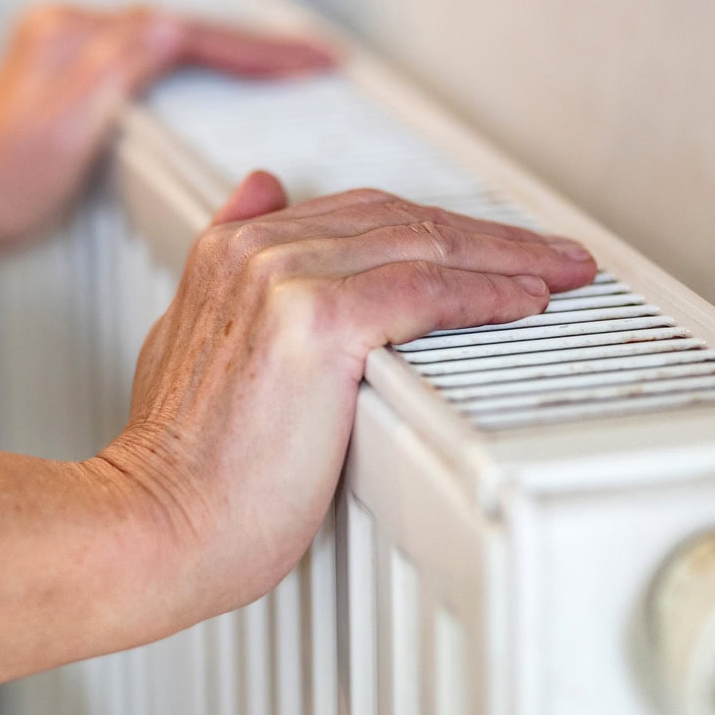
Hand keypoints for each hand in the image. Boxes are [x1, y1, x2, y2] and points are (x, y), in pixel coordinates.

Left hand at [0, 1, 333, 260]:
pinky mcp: (74, 74)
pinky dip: (193, 61)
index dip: (253, 47)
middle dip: (253, 42)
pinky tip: (215, 72)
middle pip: (185, 27)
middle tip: (313, 58)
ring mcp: (72, 50)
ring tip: (281, 63)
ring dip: (228, 48)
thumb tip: (168, 25)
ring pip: (170, 37)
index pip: (185, 31)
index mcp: (76, 36)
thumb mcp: (62, 128)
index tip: (307, 58)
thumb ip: (116, 69)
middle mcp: (73, 31)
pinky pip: (150, 54)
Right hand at [92, 172, 597, 618]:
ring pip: (425, 244)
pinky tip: (526, 301)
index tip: (489, 244)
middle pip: (401, 218)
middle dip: (486, 233)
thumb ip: (230, 270)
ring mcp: (286, 280)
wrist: (154, 520)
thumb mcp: (188, 336)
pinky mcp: (317, 322)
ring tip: (561, 271)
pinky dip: (486, 291)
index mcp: (231, 249)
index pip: (359, 213)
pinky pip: (428, 289)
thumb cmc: (179, 464)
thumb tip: (262, 194)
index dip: (433, 223)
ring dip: (506, 255)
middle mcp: (258, 250)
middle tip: (552, 253)